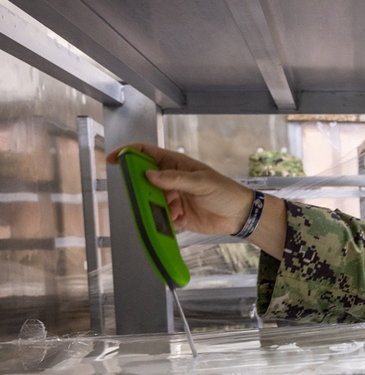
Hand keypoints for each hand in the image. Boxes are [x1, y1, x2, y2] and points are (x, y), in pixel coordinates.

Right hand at [107, 143, 253, 235]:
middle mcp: (170, 180)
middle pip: (143, 181)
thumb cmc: (225, 191)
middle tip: (150, 197)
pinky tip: (180, 220)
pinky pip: (161, 219)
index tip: (113, 159)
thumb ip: (176, 179)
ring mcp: (172, 198)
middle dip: (142, 189)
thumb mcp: (202, 182)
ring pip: (151, 202)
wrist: (240, 215)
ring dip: (157, 208)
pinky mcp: (176, 216)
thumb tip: (150, 175)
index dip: (128, 153)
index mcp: (175, 164)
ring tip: (176, 211)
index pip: (146, 153)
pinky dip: (165, 221)